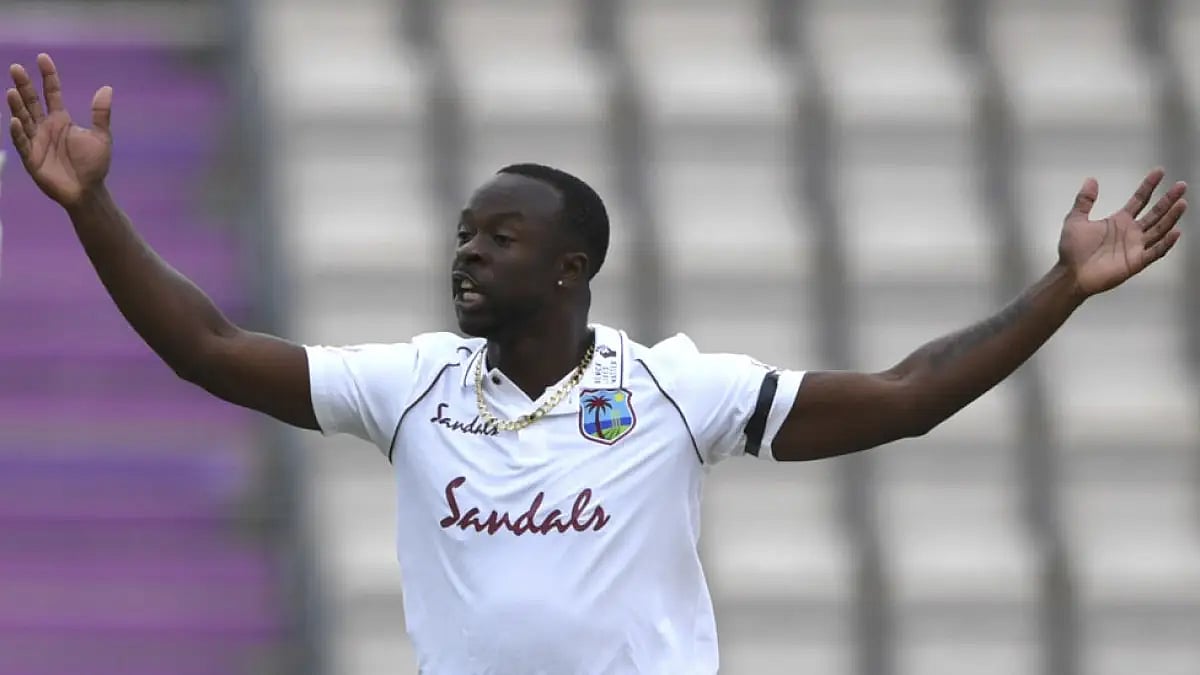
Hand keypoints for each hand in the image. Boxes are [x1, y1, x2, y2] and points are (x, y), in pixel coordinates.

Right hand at [6, 53, 112, 207]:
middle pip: (32, 101)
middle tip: (16, 67)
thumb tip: (106, 88)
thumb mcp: (101, 137)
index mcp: (61, 120)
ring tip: (12, 91)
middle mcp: (45, 127)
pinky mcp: (31, 158)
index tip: (43, 57)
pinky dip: (18, 132)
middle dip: (24, 85)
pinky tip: (15, 120)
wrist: (88, 191)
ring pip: (23, 119)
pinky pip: (22, 143)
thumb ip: (100, 114)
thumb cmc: (93, 164)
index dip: (47, 76)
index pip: (51, 93)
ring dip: (17, 106)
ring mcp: (36, 141)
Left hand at [1058, 169, 1186, 296]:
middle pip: (1155, 213)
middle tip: (1181, 185)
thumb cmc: (1072, 250)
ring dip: (1171, 217)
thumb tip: (1091, 180)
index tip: (1159, 171)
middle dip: (1168, 199)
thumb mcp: (1075, 220)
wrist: (1070, 273)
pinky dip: (1166, 243)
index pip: (1139, 200)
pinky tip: (1175, 231)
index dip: (1149, 186)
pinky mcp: (1136, 262)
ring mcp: (1135, 247)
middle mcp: (1131, 232)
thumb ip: (1084, 200)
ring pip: (1159, 229)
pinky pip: (1155, 252)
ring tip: (1182, 203)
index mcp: (1119, 221)